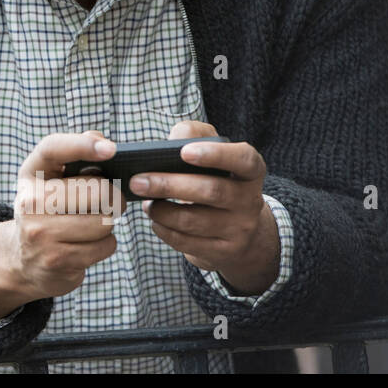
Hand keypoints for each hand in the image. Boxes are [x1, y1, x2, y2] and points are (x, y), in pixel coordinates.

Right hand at [0, 130, 127, 321]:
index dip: (82, 145)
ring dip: (108, 223)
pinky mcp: (58, 260)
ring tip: (92, 224)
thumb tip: (101, 140)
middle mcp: (29, 202)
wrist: (21, 260)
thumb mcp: (47, 181)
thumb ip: (72, 155)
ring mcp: (41, 233)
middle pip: (97, 191)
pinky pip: (105, 245)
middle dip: (114, 197)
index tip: (111, 149)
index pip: (53, 149)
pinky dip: (105, 245)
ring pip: (104, 221)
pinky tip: (88, 244)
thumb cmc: (45, 212)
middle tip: (112, 201)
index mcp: (29, 176)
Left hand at [131, 120, 279, 294]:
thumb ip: (193, 135)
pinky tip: (155, 219)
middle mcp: (250, 200)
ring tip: (144, 201)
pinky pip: (187, 242)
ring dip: (161, 211)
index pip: (243, 159)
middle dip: (169, 185)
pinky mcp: (224, 252)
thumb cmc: (214, 178)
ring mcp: (240, 229)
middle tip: (136, 181)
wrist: (237, 228)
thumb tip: (171, 142)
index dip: (215, 155)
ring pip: (194, 221)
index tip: (184, 152)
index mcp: (250, 170)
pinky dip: (164, 230)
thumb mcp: (211, 152)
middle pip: (210, 192)